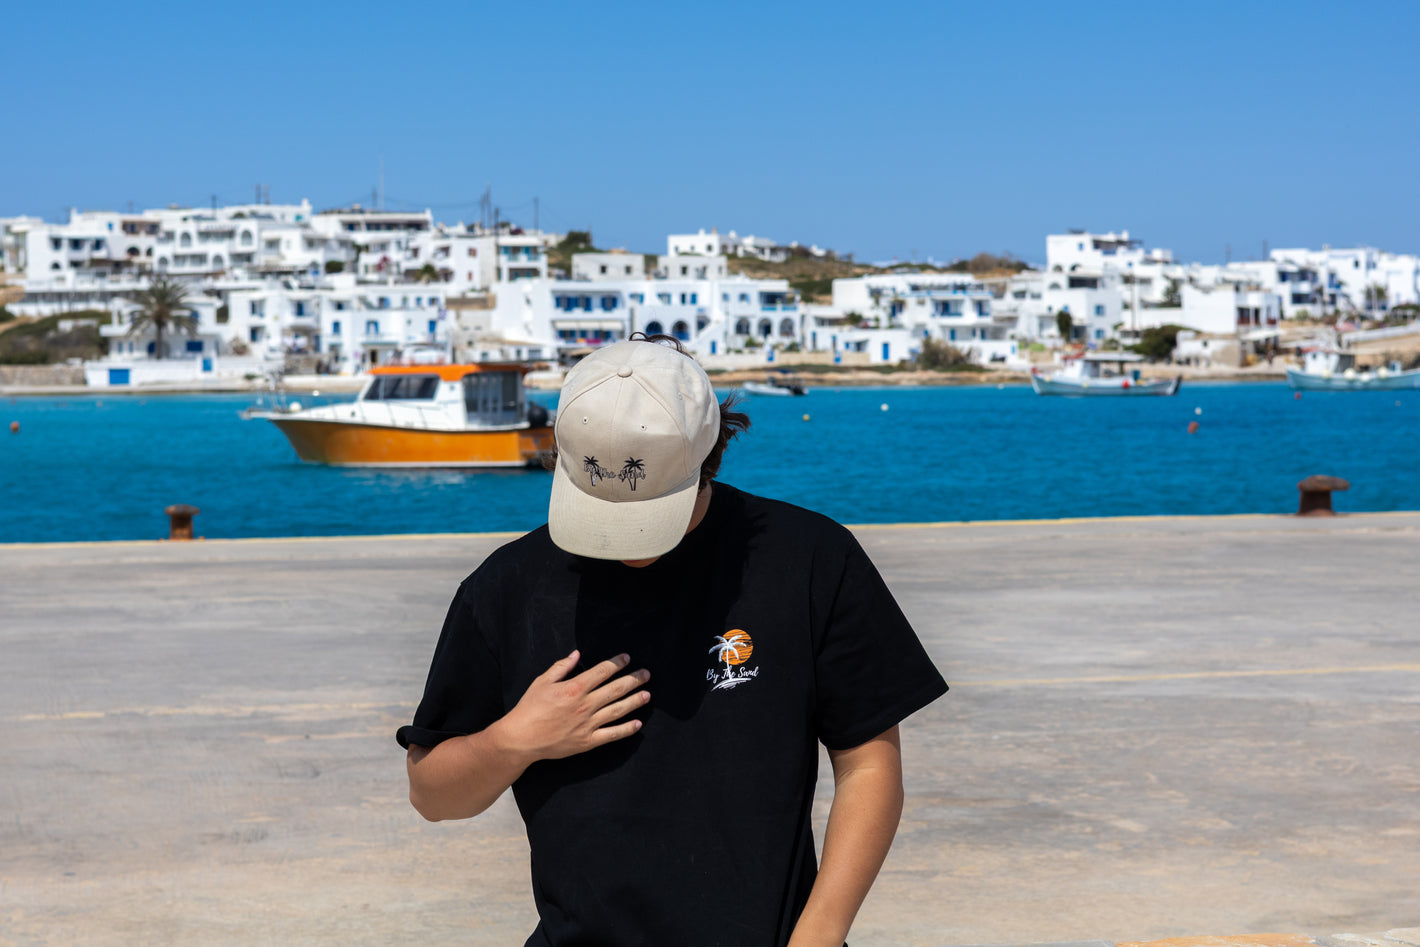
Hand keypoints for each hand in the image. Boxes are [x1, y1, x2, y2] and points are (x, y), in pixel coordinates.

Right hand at [494, 650, 649, 764]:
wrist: (521, 738)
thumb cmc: (529, 708)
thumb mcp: (541, 682)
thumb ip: (560, 667)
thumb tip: (576, 654)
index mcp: (574, 688)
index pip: (602, 671)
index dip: (617, 663)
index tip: (627, 658)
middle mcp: (585, 705)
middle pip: (615, 689)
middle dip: (633, 680)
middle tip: (646, 674)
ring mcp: (588, 724)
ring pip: (618, 710)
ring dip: (634, 702)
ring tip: (647, 695)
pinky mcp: (587, 741)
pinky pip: (611, 735)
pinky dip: (626, 729)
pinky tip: (638, 724)